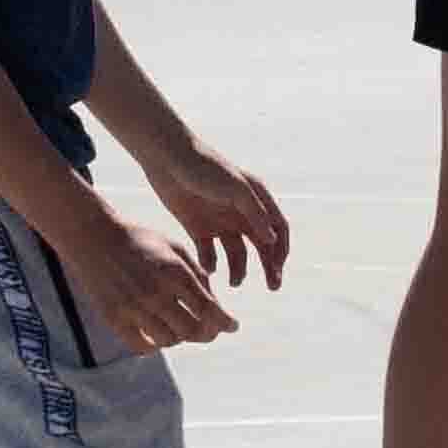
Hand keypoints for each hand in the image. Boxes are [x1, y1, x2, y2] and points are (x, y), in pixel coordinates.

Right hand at [64, 197, 237, 351]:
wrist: (94, 237)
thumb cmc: (140, 240)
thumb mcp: (174, 248)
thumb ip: (196, 274)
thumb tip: (213, 303)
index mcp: (174, 272)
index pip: (207, 308)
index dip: (225, 322)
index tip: (233, 327)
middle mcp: (155, 292)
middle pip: (191, 330)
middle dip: (208, 334)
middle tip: (211, 332)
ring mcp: (133, 308)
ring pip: (169, 340)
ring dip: (182, 338)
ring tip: (184, 330)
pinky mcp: (113, 318)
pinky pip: (141, 346)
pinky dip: (155, 346)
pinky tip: (160, 338)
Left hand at [135, 141, 288, 294]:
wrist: (167, 159)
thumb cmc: (205, 168)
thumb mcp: (234, 189)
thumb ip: (254, 213)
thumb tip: (272, 240)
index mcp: (256, 199)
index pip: (277, 229)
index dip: (281, 251)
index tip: (277, 271)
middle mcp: (242, 212)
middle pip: (261, 245)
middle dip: (268, 266)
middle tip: (273, 288)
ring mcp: (220, 221)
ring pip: (236, 253)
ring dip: (239, 269)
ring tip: (232, 283)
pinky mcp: (198, 227)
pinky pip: (209, 253)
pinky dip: (211, 264)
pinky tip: (208, 270)